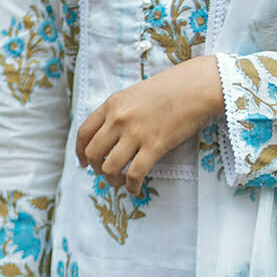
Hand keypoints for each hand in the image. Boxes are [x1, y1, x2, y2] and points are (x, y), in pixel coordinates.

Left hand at [76, 54, 224, 193]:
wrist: (196, 87)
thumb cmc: (170, 88)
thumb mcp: (134, 94)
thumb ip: (119, 111)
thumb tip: (109, 135)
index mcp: (112, 105)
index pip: (83, 133)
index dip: (79, 152)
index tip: (83, 163)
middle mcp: (118, 119)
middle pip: (93, 153)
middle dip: (96, 169)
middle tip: (104, 174)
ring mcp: (135, 133)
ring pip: (109, 167)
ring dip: (112, 180)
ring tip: (120, 183)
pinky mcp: (154, 146)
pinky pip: (134, 174)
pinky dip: (132, 186)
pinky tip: (135, 189)